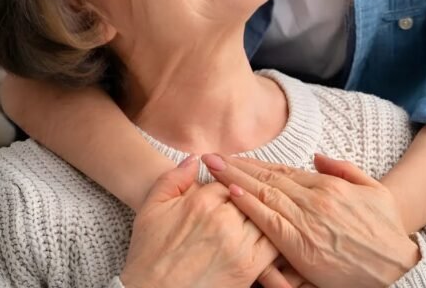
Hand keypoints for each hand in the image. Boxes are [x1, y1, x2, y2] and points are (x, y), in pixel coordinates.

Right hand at [120, 156, 287, 287]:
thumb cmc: (149, 255)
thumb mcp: (151, 209)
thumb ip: (172, 179)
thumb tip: (193, 158)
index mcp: (200, 202)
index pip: (227, 181)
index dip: (228, 185)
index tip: (228, 192)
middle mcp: (222, 220)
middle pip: (248, 196)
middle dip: (248, 198)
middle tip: (247, 204)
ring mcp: (238, 244)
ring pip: (264, 216)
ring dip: (265, 214)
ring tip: (265, 215)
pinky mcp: (249, 267)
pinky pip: (273, 244)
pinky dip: (276, 237)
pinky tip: (274, 235)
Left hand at [203, 153, 420, 287]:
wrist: (399, 264)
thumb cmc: (387, 230)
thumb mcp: (374, 190)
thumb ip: (344, 169)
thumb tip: (316, 156)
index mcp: (328, 186)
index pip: (283, 171)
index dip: (255, 164)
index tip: (234, 157)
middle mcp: (315, 199)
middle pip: (268, 179)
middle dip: (237, 167)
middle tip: (210, 157)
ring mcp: (307, 222)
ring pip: (265, 196)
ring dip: (235, 181)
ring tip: (213, 169)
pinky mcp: (303, 246)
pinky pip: (271, 223)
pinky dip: (250, 207)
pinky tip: (232, 194)